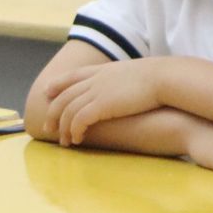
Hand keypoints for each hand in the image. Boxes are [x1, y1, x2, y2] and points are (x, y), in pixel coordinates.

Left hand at [44, 59, 165, 145]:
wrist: (165, 77)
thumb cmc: (159, 78)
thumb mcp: (135, 74)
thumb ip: (124, 80)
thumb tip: (128, 88)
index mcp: (102, 70)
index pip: (72, 76)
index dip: (57, 84)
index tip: (47, 91)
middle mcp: (95, 80)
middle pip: (64, 95)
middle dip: (53, 112)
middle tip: (47, 127)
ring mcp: (96, 92)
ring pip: (68, 110)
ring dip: (63, 127)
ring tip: (63, 141)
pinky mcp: (101, 105)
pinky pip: (79, 119)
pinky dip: (74, 130)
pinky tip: (76, 140)